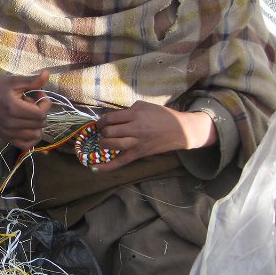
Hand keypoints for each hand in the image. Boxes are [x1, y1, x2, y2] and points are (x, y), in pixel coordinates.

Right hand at [0, 70, 51, 149]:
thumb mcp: (13, 81)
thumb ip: (32, 81)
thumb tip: (47, 74)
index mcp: (13, 109)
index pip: (40, 114)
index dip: (45, 103)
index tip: (39, 94)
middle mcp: (11, 124)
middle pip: (40, 124)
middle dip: (41, 111)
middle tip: (32, 102)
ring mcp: (8, 133)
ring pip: (36, 135)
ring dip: (37, 124)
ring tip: (29, 114)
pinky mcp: (6, 138)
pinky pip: (26, 145)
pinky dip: (32, 137)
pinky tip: (29, 127)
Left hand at [93, 100, 215, 171]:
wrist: (181, 130)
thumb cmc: (163, 116)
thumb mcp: (145, 106)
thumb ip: (128, 110)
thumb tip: (112, 117)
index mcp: (136, 114)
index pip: (110, 118)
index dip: (101, 120)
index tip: (101, 122)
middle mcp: (135, 128)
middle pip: (109, 131)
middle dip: (102, 131)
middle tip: (103, 131)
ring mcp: (137, 142)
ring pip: (112, 145)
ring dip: (103, 143)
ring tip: (104, 141)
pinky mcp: (139, 153)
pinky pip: (120, 162)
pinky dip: (107, 167)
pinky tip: (94, 168)